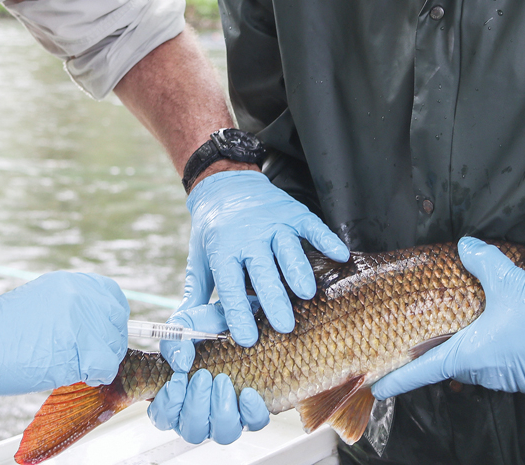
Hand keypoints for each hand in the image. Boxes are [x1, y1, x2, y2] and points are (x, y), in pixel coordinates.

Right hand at [0, 272, 128, 396]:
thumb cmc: (0, 331)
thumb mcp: (42, 303)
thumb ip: (72, 309)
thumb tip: (98, 328)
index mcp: (70, 282)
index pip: (113, 298)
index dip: (110, 321)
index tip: (100, 336)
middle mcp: (78, 295)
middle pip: (117, 323)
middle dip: (109, 344)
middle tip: (90, 358)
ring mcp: (79, 319)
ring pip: (113, 347)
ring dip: (100, 362)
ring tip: (74, 366)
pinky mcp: (75, 346)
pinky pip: (104, 366)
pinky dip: (95, 376)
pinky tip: (73, 374)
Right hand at [148, 302, 269, 443]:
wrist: (240, 322)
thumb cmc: (209, 327)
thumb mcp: (187, 326)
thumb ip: (175, 342)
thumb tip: (181, 363)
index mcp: (179, 397)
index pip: (164, 418)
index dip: (168, 404)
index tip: (178, 378)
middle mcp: (202, 413)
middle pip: (192, 431)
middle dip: (196, 404)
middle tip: (203, 376)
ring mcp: (228, 415)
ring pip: (222, 433)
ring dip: (220, 409)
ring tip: (223, 380)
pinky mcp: (253, 412)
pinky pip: (253, 423)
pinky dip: (251, 411)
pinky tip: (249, 393)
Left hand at [182, 170, 349, 345]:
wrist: (225, 185)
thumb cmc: (212, 231)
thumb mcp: (199, 260)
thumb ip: (196, 296)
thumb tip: (184, 330)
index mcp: (223, 249)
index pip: (230, 284)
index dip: (238, 312)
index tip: (248, 338)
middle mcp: (248, 235)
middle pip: (262, 270)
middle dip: (274, 298)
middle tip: (285, 326)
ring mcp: (273, 223)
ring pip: (287, 248)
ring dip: (298, 270)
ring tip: (307, 294)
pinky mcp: (293, 213)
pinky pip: (312, 226)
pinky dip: (327, 240)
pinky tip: (340, 255)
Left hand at [371, 237, 524, 397]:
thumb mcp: (508, 279)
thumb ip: (482, 261)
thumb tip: (465, 246)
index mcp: (470, 352)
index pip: (423, 370)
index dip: (399, 378)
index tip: (379, 386)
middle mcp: (484, 371)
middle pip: (450, 363)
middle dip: (439, 351)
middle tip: (427, 338)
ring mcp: (505, 378)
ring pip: (477, 364)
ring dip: (472, 348)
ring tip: (474, 327)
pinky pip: (500, 366)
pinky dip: (495, 352)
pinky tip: (503, 333)